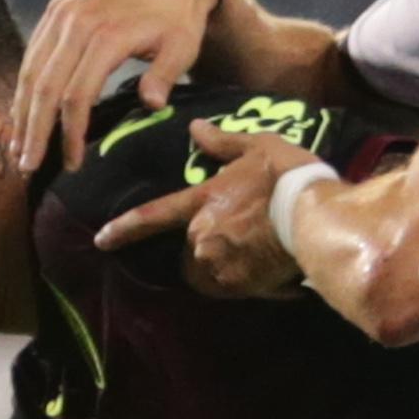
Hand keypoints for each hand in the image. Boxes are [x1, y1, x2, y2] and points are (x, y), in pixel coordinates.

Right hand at [7, 0, 224, 172]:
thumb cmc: (180, 19)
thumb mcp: (183, 47)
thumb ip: (165, 75)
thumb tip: (152, 105)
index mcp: (107, 34)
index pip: (77, 95)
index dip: (71, 133)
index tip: (73, 164)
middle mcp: (77, 21)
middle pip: (45, 86)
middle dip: (35, 130)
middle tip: (28, 167)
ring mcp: (62, 12)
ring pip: (31, 69)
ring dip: (22, 112)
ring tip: (19, 148)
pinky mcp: (57, 8)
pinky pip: (33, 52)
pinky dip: (25, 86)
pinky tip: (23, 113)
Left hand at [93, 123, 307, 297]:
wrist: (317, 218)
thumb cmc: (288, 177)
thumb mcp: (257, 148)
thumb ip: (223, 143)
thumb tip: (195, 128)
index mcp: (201, 203)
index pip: (152, 216)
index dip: (123, 229)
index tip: (101, 240)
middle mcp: (200, 237)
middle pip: (187, 253)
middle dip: (204, 248)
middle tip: (239, 237)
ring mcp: (218, 265)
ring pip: (207, 275)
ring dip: (222, 269)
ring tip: (254, 256)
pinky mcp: (240, 287)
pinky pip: (234, 290)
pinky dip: (247, 282)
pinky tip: (270, 271)